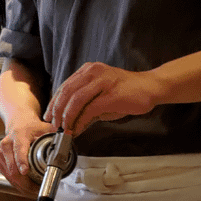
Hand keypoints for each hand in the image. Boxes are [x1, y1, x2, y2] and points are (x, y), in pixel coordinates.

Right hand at [0, 115, 52, 195]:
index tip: (25, 171)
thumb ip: (55, 135)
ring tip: (35, 190)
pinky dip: (18, 184)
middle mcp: (7, 145)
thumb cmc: (30, 127)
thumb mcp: (44, 127)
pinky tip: (27, 187)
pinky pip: (8, 177)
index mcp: (18, 135)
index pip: (18, 149)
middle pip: (13, 168)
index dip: (21, 161)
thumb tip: (67, 140)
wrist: (18, 124)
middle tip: (38, 189)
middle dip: (26, 183)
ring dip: (23, 186)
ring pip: (10, 176)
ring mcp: (1, 154)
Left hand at [44, 62, 158, 134]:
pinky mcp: (111, 95)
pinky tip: (78, 129)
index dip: (54, 103)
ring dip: (67, 117)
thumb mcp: (101, 96)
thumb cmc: (126, 92)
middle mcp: (93, 72)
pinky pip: (90, 109)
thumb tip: (71, 123)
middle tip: (54, 126)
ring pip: (75, 100)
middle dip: (57, 111)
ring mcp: (103, 82)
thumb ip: (85, 106)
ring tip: (65, 129)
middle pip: (66, 92)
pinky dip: (80, 121)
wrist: (150, 87)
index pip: (64, 86)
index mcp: (88, 70)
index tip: (49, 116)